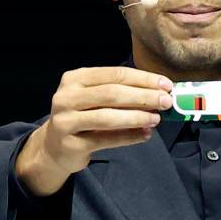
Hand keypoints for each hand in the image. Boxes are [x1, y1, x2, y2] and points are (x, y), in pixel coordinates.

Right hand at [15, 66, 173, 195]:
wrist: (54, 145)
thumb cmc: (83, 115)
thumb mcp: (96, 97)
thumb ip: (122, 92)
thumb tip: (159, 92)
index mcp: (75, 78)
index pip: (115, 74)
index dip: (143, 79)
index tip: (166, 85)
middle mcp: (66, 97)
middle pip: (112, 93)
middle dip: (143, 96)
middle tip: (166, 101)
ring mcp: (65, 121)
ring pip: (108, 117)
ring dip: (137, 117)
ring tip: (156, 119)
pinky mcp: (70, 145)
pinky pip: (106, 140)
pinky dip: (129, 137)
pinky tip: (146, 134)